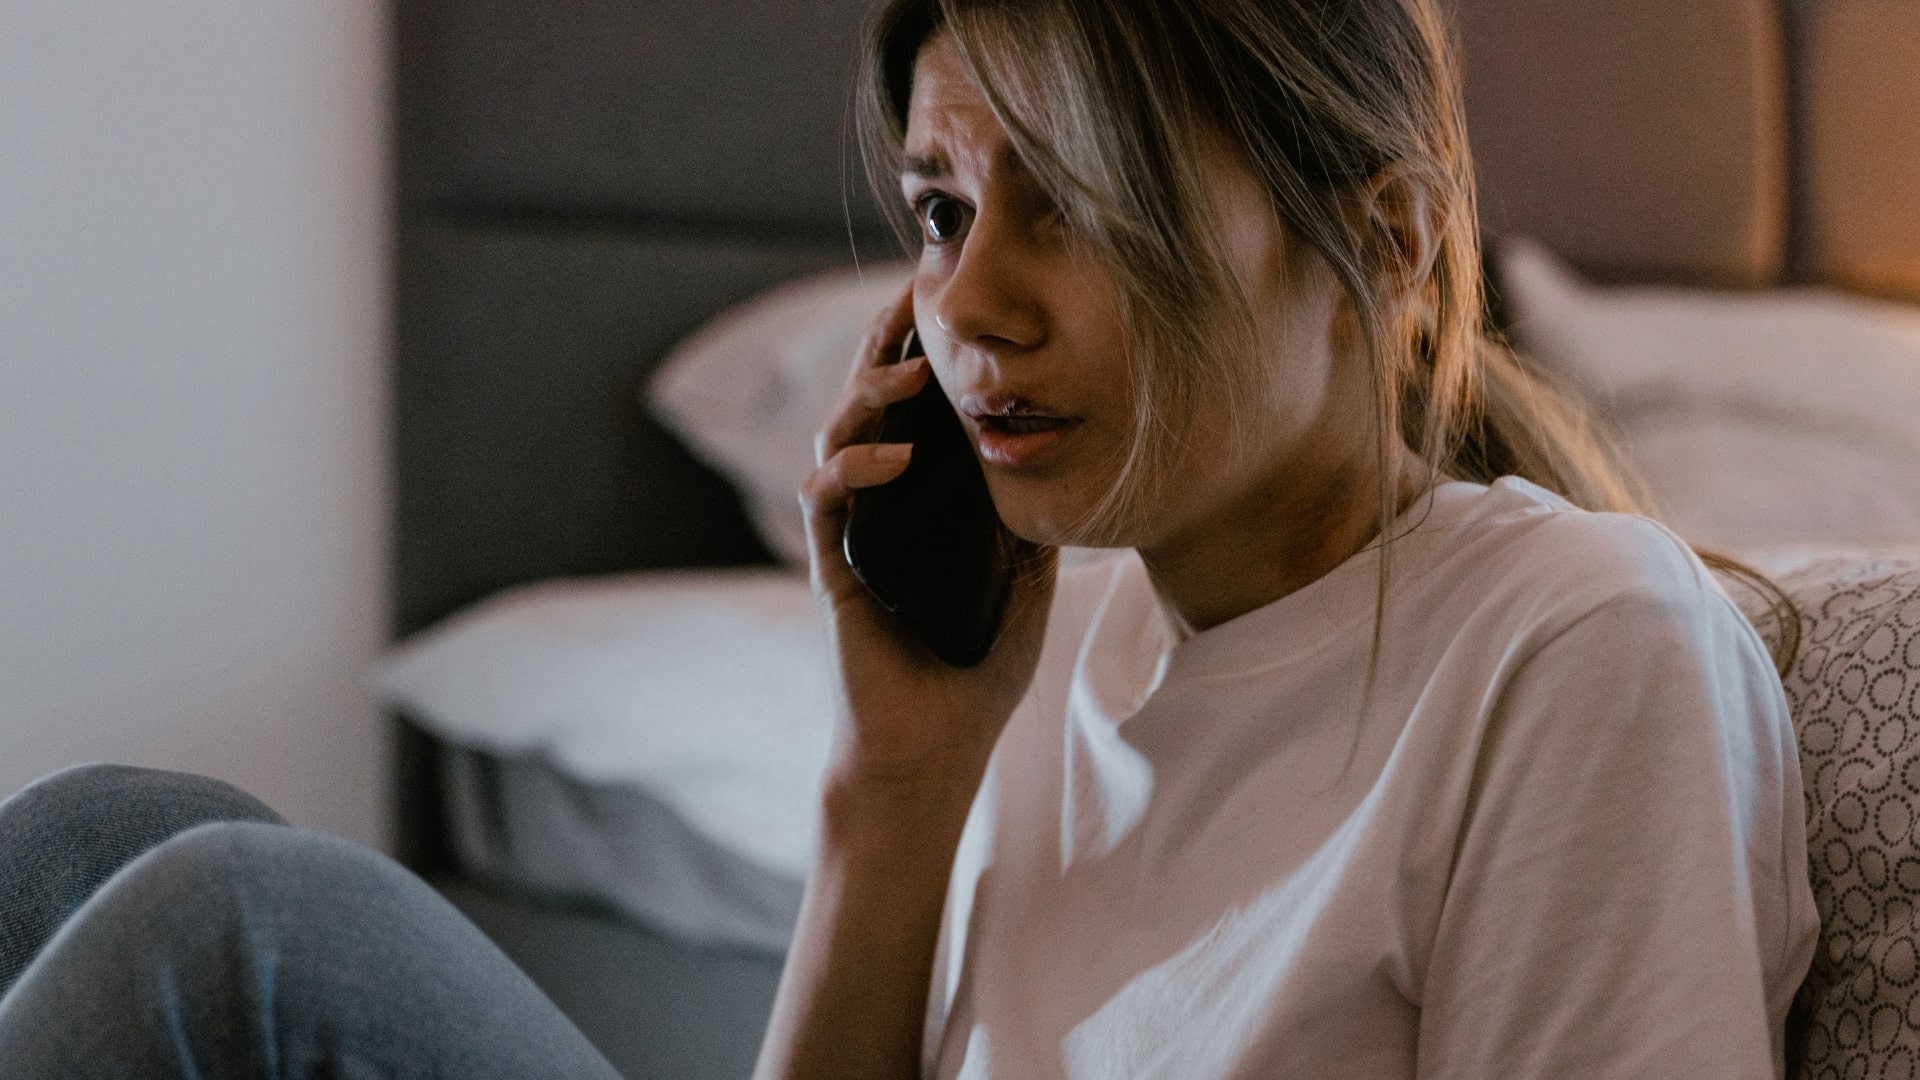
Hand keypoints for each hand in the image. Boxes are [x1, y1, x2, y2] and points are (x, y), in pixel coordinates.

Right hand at [800, 286, 1058, 789]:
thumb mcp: (1026, 580)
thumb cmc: (976, 670)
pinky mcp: (831, 567)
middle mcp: (877, 505)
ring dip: (869, 392)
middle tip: (911, 293)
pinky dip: (856, 465)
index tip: (946, 297)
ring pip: (837, 435)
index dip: (921, 349)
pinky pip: (826, 498)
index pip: (913, 407)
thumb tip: (1065, 453)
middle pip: (866, 401)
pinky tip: (897, 453)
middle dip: (884, 342)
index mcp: (919, 501)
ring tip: (910, 367)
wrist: (931, 751)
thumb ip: (1030, 518)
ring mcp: (850, 532)